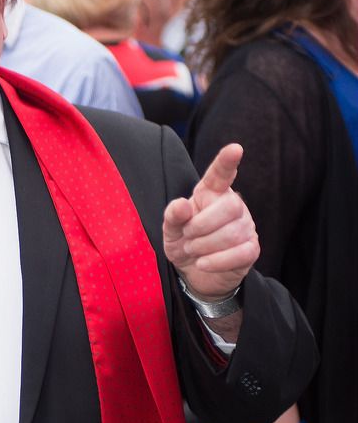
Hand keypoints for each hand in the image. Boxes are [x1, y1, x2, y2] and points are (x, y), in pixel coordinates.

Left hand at [163, 144, 258, 299]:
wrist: (195, 274)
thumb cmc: (184, 243)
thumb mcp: (170, 230)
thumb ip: (172, 216)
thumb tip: (180, 204)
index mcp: (211, 193)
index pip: (220, 174)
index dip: (226, 162)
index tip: (235, 149)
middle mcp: (233, 205)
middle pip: (231, 206)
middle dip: (202, 225)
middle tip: (188, 236)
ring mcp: (246, 226)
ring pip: (232, 233)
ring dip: (205, 246)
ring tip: (193, 250)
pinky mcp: (251, 249)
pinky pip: (240, 253)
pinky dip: (217, 261)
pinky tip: (203, 263)